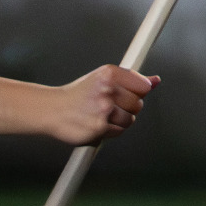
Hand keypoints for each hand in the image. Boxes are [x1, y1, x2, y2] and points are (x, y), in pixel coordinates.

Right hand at [35, 66, 157, 144]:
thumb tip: (155, 80)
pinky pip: (119, 131)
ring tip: (102, 114)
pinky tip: (98, 123)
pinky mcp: (99, 127)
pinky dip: (111, 130)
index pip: (144, 86)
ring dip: (119, 120)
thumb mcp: (103, 77)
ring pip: (130, 119)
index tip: (127, 93)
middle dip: (127, 107)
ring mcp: (103, 109)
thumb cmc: (78, 94)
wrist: (51, 110)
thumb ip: (132, 78)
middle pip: (139, 104)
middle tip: (108, 105)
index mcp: (109, 73)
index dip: (137, 92)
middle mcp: (106, 89)